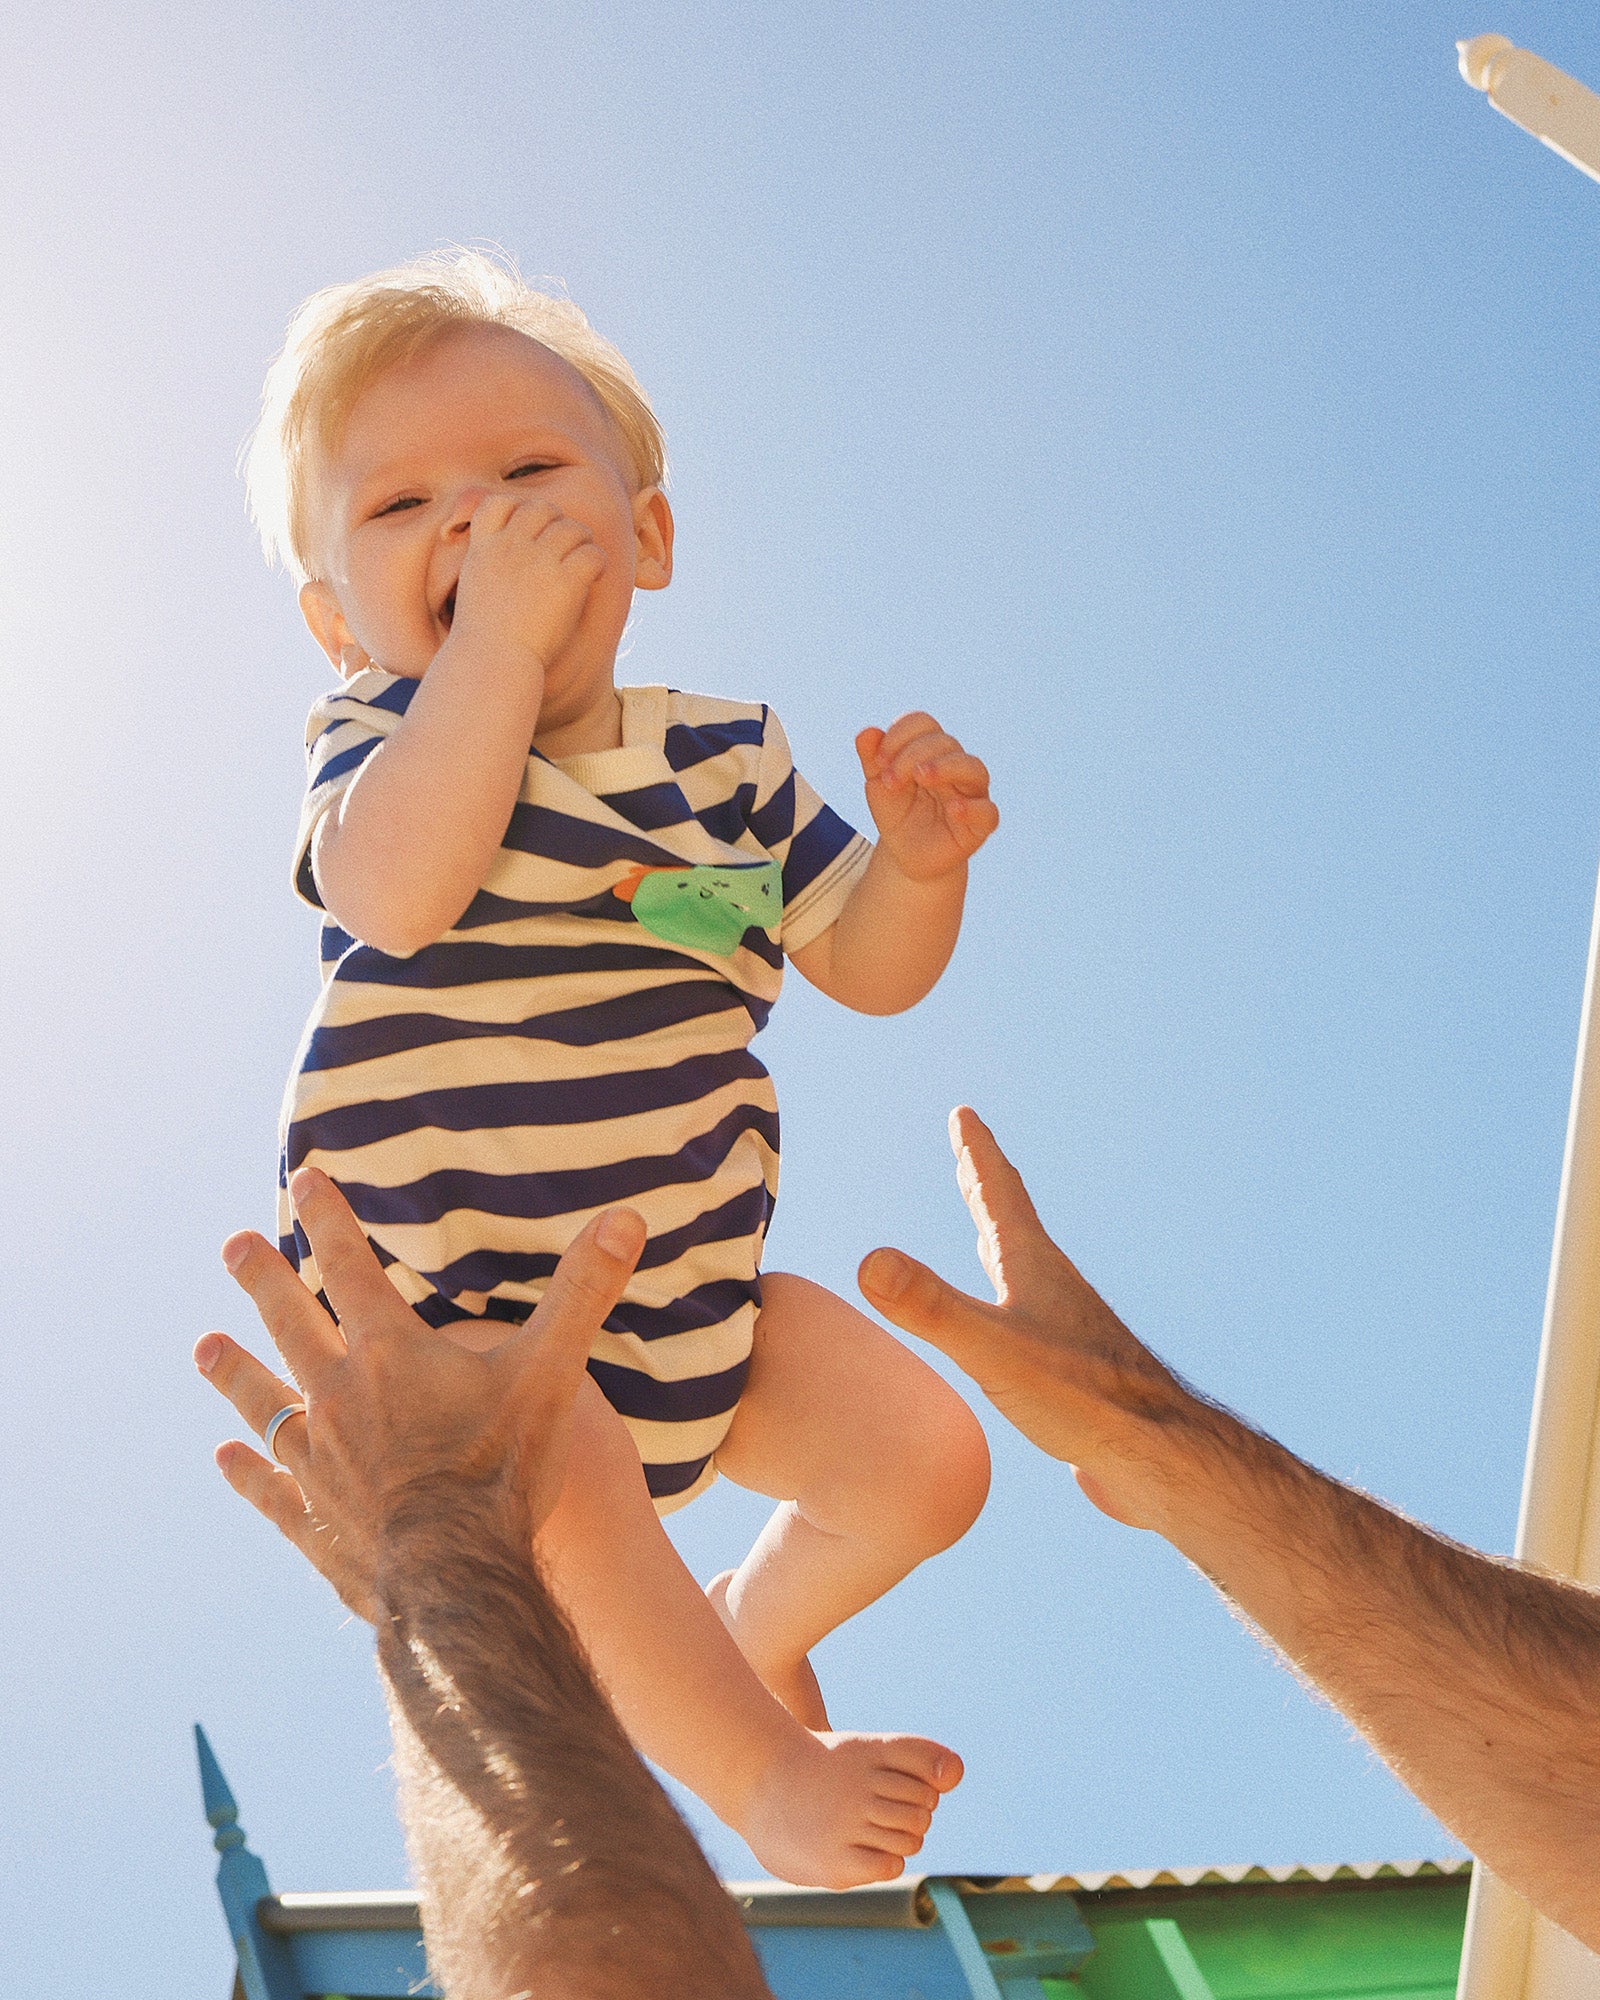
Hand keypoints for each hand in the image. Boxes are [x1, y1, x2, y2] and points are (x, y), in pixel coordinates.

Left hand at [194, 1167, 645, 1618]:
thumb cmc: (505, 1469)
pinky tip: (226, 1456)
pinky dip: (246, 1470)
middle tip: (231, 1244)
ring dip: (234, 1369)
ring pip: (263, 1400)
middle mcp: (339, 1397)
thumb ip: (584, 1292)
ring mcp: (317, 1462)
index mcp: (390, 1353)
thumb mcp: (553, 1371)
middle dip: (262, 1279)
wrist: (460, 1578)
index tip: (305, 1177)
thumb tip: (627, 1217)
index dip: (329, 1219)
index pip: (352, 1268)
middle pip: (289, 1323)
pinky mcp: (314, 1520)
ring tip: (204, 1346)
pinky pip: (269, 1487)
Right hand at [451, 493, 606, 676]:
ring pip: (573, 528)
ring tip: (581, 564)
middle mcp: (512, 546)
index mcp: (485, 547)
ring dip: (582, 542)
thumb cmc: (483, 638)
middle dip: (556, 522)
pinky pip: (593, 554)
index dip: (517, 509)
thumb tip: (507, 561)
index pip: (499, 501)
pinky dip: (597, 563)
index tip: (528, 530)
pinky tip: (591, 578)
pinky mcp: (567, 580)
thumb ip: (487, 564)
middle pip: (542, 508)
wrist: (492, 661)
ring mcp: (540, 561)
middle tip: (564, 547)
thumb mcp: (472, 588)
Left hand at [856, 713, 997, 881]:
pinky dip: (972, 808)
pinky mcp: (979, 825)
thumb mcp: (878, 787)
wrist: (907, 856)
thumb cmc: (898, 815)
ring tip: (921, 776)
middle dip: (912, 755)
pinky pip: (988, 812)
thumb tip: (867, 733)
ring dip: (946, 767)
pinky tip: (952, 810)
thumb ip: (872, 760)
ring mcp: (971, 795)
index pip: (925, 724)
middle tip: (890, 779)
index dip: (901, 734)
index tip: (878, 761)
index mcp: (932, 752)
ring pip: (974, 768)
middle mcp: (956, 767)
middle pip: (946, 743)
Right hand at [857, 1107, 1190, 1530]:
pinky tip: (1011, 1335)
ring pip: (1023, 1271)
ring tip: (984, 1234)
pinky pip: (1030, 1323)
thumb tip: (869, 1261)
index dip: (976, 1153)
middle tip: (970, 1151)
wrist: (1157, 1457)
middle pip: (1012, 1222)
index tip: (964, 1114)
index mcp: (1033, 1268)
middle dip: (985, 1185)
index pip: (999, 1195)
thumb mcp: (992, 1350)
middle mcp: (1052, 1288)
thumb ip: (931, 1307)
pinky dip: (1008, 1305)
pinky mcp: (1070, 1374)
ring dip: (998, 1242)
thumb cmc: (1082, 1400)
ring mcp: (1065, 1330)